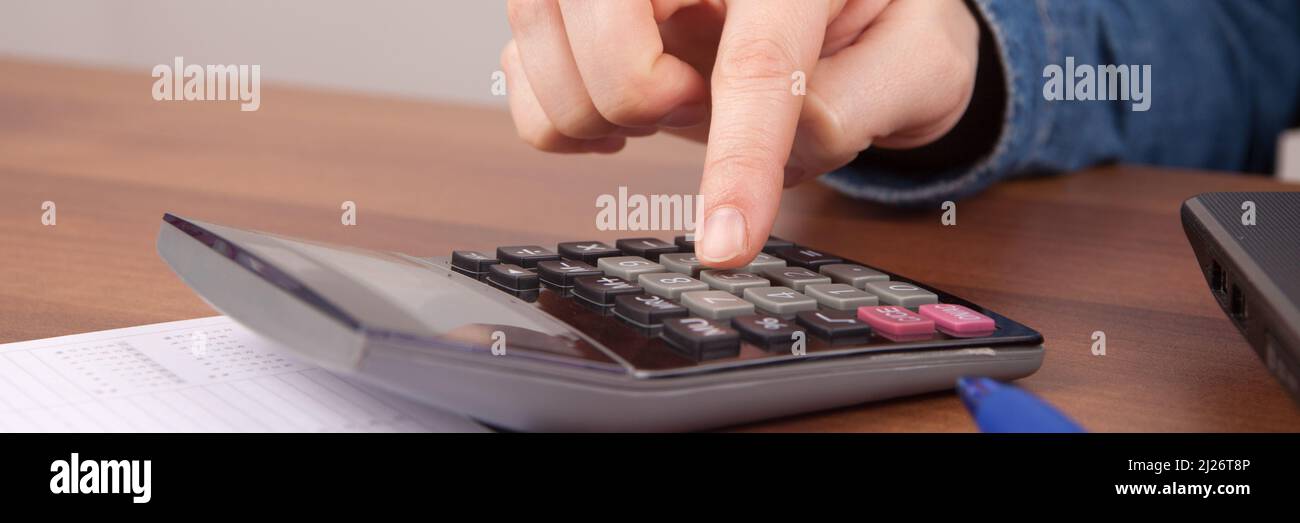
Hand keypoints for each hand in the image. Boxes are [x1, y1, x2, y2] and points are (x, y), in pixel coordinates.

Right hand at [502, 0, 979, 266]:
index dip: (739, 158)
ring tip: (668, 97)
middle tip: (691, 103)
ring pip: (541, 31)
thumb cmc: (880, 22)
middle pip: (607, 16)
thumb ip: (868, 100)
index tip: (728, 243)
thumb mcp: (921, 61)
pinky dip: (554, 111)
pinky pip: (518, 63)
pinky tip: (615, 114)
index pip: (757, 58)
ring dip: (598, 105)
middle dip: (639, 93)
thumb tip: (787, 133)